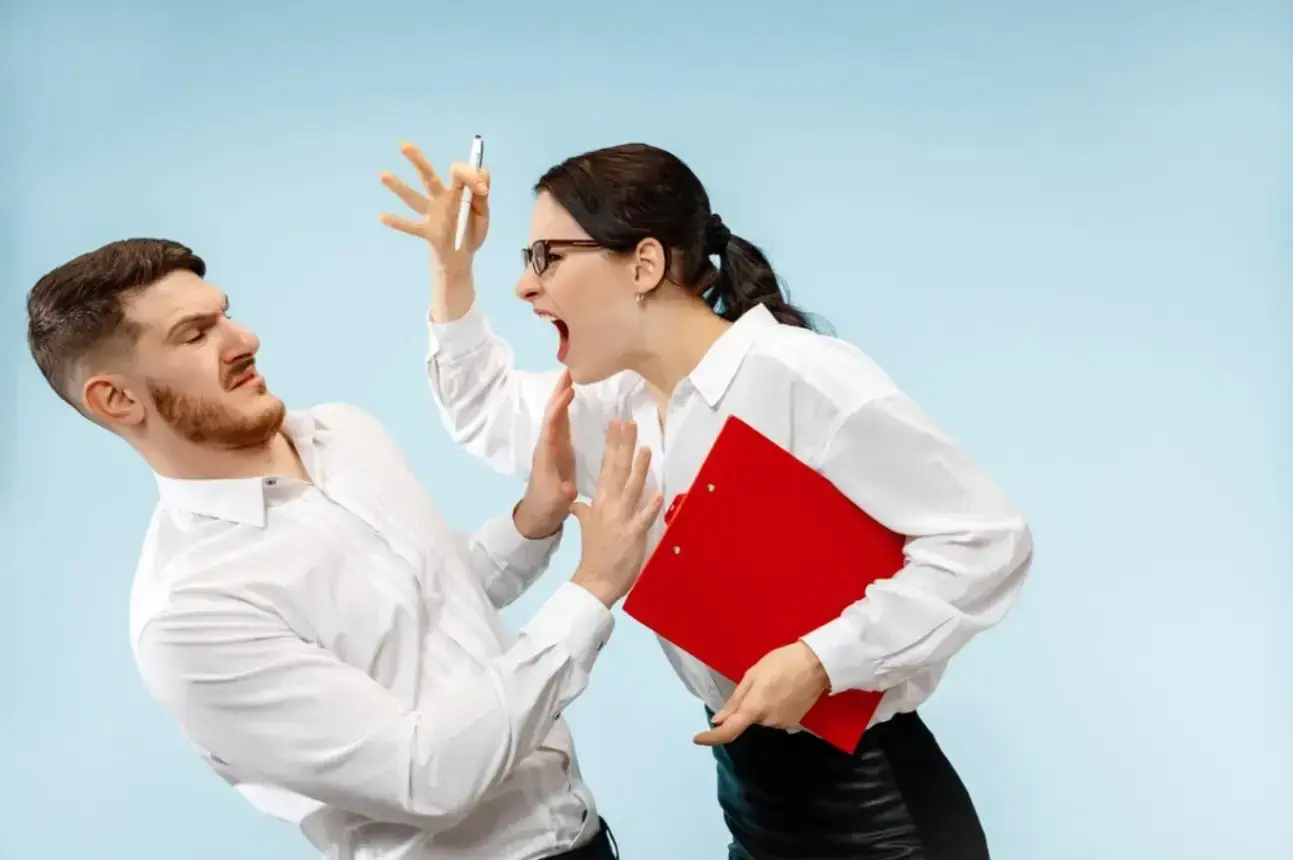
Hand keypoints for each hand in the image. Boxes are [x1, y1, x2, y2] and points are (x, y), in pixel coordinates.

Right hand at [378, 141, 490, 275]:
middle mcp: (440, 198)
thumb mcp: (482, 213)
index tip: (483, 190)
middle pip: (427, 177)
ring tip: (382, 174)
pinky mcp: (427, 232)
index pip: (458, 173)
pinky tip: (382, 217)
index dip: (470, 176)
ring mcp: (432, 214)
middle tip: (404, 145)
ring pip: (413, 198)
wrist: (463, 256)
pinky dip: (398, 223)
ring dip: (398, 187)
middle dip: (417, 160)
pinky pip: (412, 227)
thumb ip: (482, 195)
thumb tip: (484, 170)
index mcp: (456, 191)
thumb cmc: (472, 230)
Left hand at [513, 371, 578, 538]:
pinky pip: (563, 423)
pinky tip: (573, 397)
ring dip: (562, 396)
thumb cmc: (547, 506)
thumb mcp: (556, 502)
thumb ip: (562, 493)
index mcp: (547, 453)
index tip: (570, 390)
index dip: (559, 408)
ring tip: (573, 376)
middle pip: (552, 413)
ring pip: (557, 415)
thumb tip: (569, 487)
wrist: (538, 514)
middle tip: (570, 370)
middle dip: (559, 392)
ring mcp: (553, 445)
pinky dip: (567, 407)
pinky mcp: (560, 448)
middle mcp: (548, 444)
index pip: (552, 425)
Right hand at [569, 420, 663, 606]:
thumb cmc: (595, 553)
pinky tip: (658, 495)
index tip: (616, 423)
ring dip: (639, 469)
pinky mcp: (632, 536)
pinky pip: (642, 519)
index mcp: (600, 502)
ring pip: (631, 489)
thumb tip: (576, 502)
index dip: (612, 445)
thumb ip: (583, 511)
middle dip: (623, 446)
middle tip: (629, 422)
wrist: (594, 581)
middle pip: (617, 471)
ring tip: (645, 448)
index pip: (606, 466)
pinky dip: (650, 508)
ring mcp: (621, 520)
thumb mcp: (587, 527)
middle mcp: (609, 506)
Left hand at [693, 642, 831, 745]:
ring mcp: (782, 724)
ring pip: (762, 718)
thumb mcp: (753, 674)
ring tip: (775, 683)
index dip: (711, 737)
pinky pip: (775, 718)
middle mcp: (767, 722)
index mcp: (754, 708)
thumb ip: (736, 700)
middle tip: (760, 682)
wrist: (817, 664)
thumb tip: (719, 719)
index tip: (698, 738)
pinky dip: (774, 708)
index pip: (729, 731)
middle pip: (748, 719)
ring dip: (762, 706)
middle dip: (748, 706)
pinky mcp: (794, 723)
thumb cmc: (782, 662)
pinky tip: (784, 691)